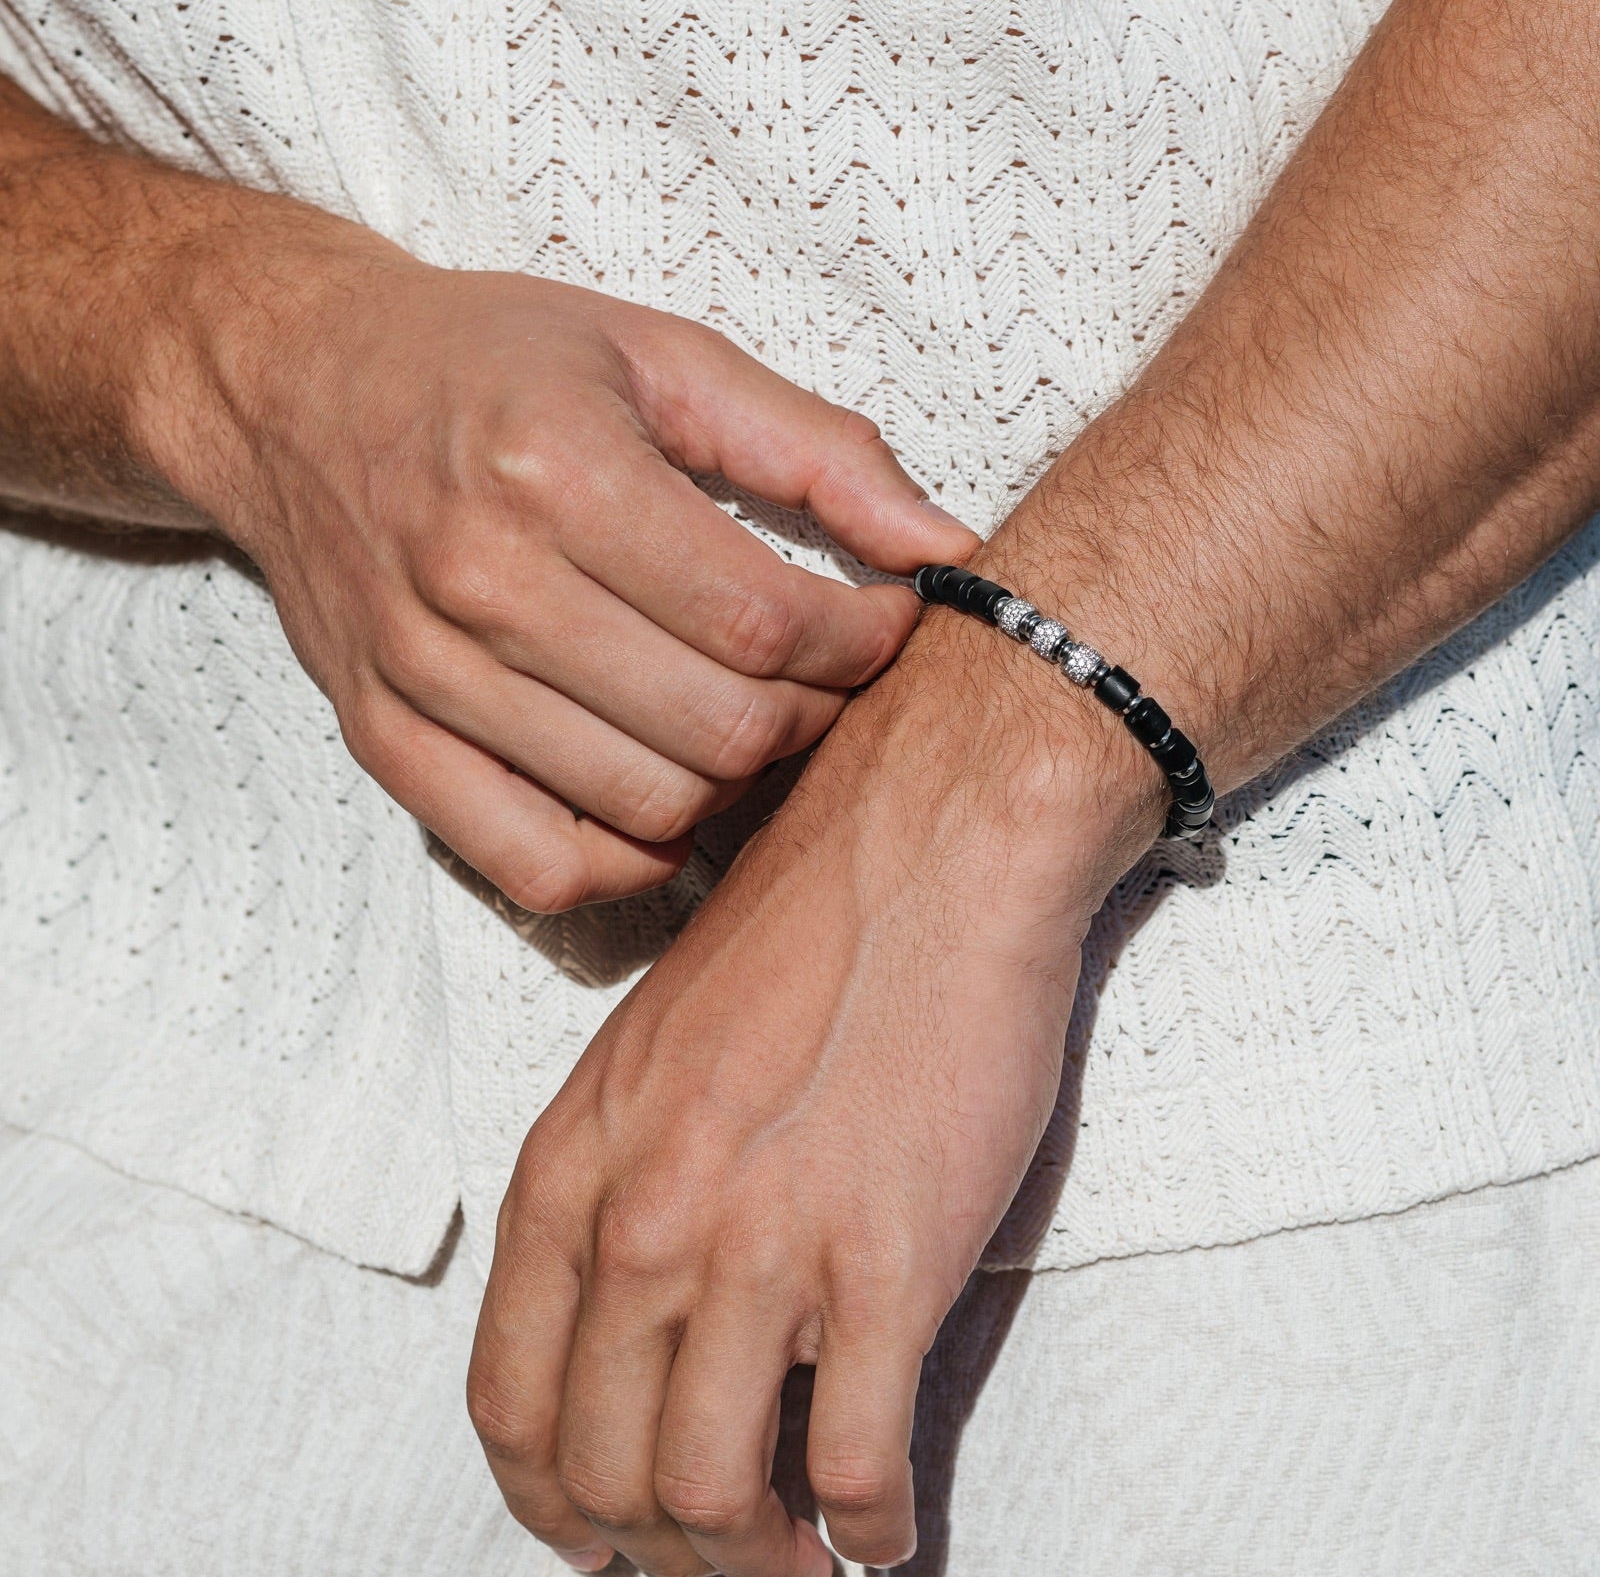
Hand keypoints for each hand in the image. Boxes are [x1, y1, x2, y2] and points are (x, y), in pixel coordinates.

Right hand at [152, 238, 976, 908]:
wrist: (296, 386)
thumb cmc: (491, 363)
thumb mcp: (662, 357)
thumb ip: (816, 448)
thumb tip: (943, 544)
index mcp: (557, 470)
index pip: (765, 624)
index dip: (863, 644)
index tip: (886, 622)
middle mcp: (480, 582)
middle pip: (718, 729)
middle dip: (815, 717)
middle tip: (827, 674)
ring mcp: (424, 676)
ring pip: (646, 807)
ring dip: (732, 781)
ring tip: (746, 715)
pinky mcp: (384, 741)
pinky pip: (537, 865)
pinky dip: (626, 858)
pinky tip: (655, 788)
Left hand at [466, 602, 1165, 1574]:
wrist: (932, 845)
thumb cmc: (808, 930)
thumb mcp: (658, 1048)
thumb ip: (628, 1181)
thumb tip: (644, 1318)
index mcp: (577, 1167)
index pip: (511, 1404)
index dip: (551, 1505)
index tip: (604, 1535)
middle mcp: (646, 1221)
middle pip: (601, 1476)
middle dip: (656, 1556)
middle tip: (716, 1560)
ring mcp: (762, 1247)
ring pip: (709, 1501)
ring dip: (753, 1565)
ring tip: (799, 1556)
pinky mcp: (887, 1261)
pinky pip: (856, 1466)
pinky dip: (868, 1531)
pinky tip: (883, 1524)